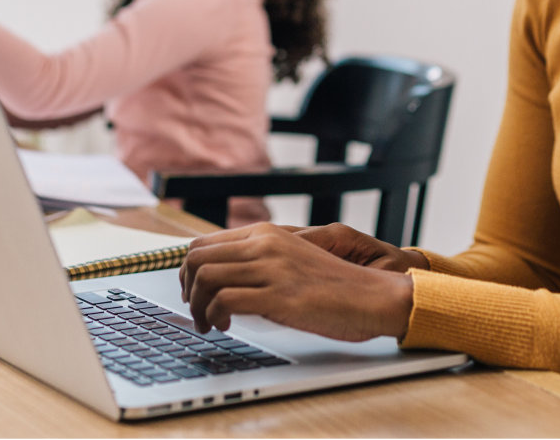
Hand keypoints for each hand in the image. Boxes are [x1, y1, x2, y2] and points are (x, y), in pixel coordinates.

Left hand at [179, 223, 415, 342]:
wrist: (372, 295)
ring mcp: (272, 268)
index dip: (189, 271)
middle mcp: (265, 244)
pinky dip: (214, 317)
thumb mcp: (292, 261)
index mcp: (266, 233)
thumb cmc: (335, 286)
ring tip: (209, 324)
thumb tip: (222, 278)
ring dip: (197, 307)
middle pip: (196, 259)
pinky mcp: (279, 296)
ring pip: (205, 279)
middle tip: (196, 311)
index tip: (194, 292)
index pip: (203, 243)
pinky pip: (224, 301)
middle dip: (187, 289)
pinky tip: (226, 326)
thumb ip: (260, 261)